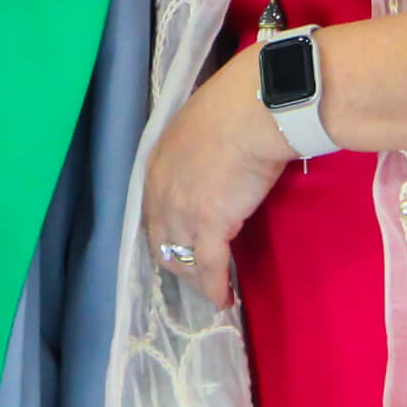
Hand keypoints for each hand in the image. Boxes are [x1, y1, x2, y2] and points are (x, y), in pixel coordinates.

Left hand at [140, 52, 296, 310]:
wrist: (254, 109)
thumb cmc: (235, 106)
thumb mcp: (197, 128)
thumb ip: (194, 152)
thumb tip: (212, 161)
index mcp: (156, 165)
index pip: (153, 212)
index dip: (165, 233)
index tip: (179, 245)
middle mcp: (160, 193)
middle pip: (161, 241)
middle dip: (176, 262)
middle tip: (193, 274)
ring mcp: (182, 212)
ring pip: (182, 260)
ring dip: (195, 280)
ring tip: (210, 291)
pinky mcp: (210, 227)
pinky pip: (210, 269)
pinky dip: (215, 289)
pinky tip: (224, 300)